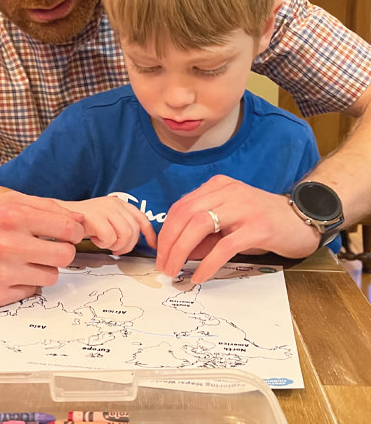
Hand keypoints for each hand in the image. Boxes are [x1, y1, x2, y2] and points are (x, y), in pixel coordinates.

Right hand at [0, 191, 85, 304]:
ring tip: (26, 258)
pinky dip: (25, 282)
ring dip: (43, 268)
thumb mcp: (7, 201)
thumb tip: (79, 220)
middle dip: (62, 251)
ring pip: (50, 276)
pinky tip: (10, 271)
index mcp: (13, 216)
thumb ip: (46, 207)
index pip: (67, 229)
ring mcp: (1, 273)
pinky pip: (30, 291)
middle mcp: (8, 245)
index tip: (70, 234)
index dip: (74, 232)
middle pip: (64, 256)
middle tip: (50, 248)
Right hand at [60, 197, 156, 254]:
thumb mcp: (105, 219)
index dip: (150, 234)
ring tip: (102, 242)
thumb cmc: (82, 222)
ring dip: (114, 244)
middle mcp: (115, 204)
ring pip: (125, 235)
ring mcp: (106, 209)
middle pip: (134, 231)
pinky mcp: (96, 217)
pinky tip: (94, 239)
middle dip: (126, 246)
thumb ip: (120, 225)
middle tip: (114, 249)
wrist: (60, 217)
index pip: (142, 219)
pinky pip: (110, 238)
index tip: (153, 246)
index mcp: (120, 204)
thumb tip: (134, 240)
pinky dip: (102, 243)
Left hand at [156, 175, 318, 282]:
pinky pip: (225, 246)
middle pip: (185, 214)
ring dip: (181, 250)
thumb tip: (177, 254)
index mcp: (218, 187)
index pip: (181, 206)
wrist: (303, 220)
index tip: (159, 252)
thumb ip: (205, 235)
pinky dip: (208, 263)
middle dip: (169, 242)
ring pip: (199, 225)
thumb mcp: (230, 224)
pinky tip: (200, 277)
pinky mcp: (258, 227)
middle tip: (162, 266)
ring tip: (174, 271)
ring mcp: (243, 207)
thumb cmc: (264, 223)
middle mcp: (228, 191)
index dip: (166, 230)